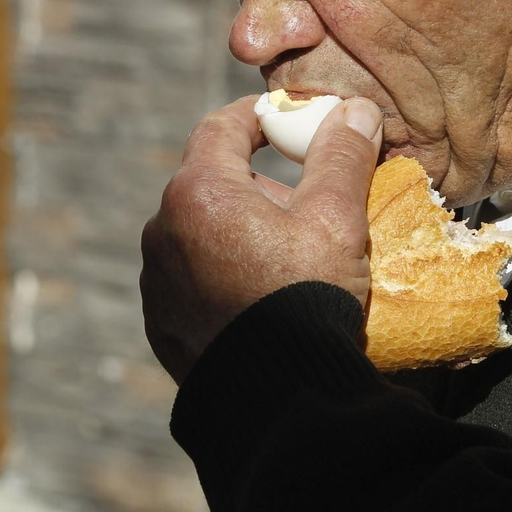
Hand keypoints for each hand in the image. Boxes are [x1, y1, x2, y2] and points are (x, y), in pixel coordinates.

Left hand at [140, 94, 383, 383]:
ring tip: (287, 259)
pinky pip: (191, 278)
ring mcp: (156, 280)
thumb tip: (355, 111)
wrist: (276, 400)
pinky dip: (221, 273)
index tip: (289, 120)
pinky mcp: (161, 321)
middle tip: (306, 203)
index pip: (222, 126)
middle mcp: (162, 229)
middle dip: (258, 182)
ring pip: (200, 232)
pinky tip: (260, 296)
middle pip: (212, 182)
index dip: (259, 116)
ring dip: (238, 230)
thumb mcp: (336, 220)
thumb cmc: (306, 298)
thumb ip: (343, 156)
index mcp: (198, 192)